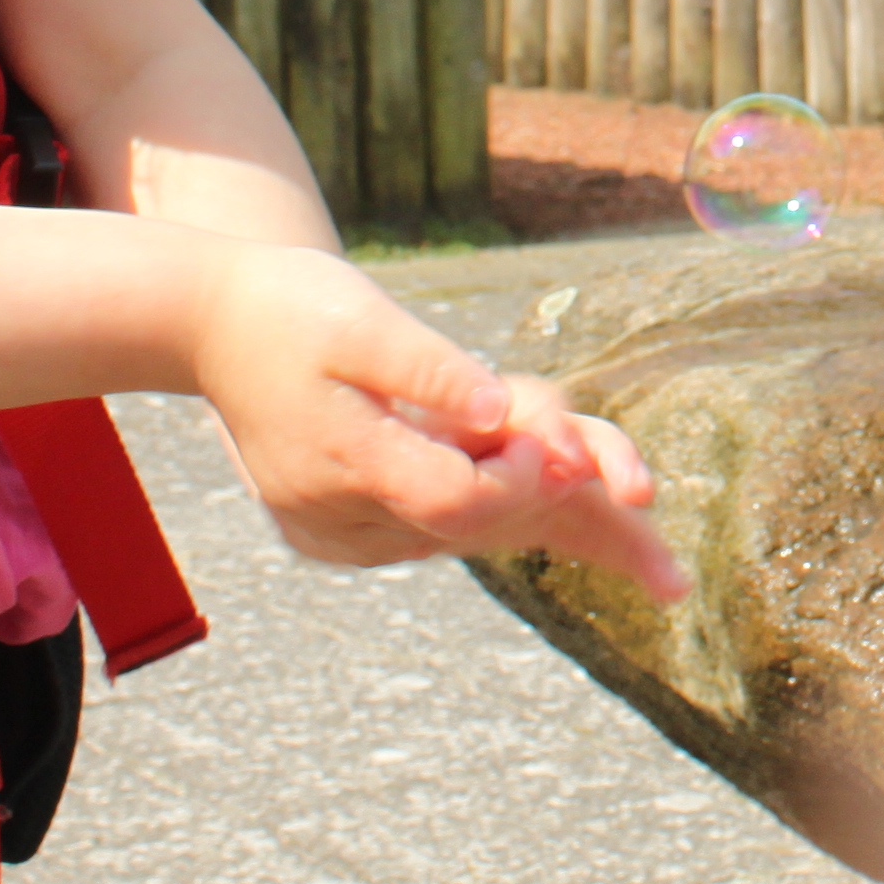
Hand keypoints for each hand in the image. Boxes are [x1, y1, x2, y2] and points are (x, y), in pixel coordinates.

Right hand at [189, 241, 684, 595]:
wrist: (210, 324)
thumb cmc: (290, 307)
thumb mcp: (357, 322)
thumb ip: (428, 371)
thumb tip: (496, 409)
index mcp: (349, 465)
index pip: (463, 499)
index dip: (527, 478)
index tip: (576, 454)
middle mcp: (348, 518)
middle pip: (487, 532)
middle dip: (580, 533)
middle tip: (674, 576)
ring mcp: (346, 532)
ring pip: (474, 536)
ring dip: (557, 533)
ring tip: (656, 567)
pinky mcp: (350, 529)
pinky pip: (449, 529)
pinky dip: (510, 519)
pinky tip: (582, 527)